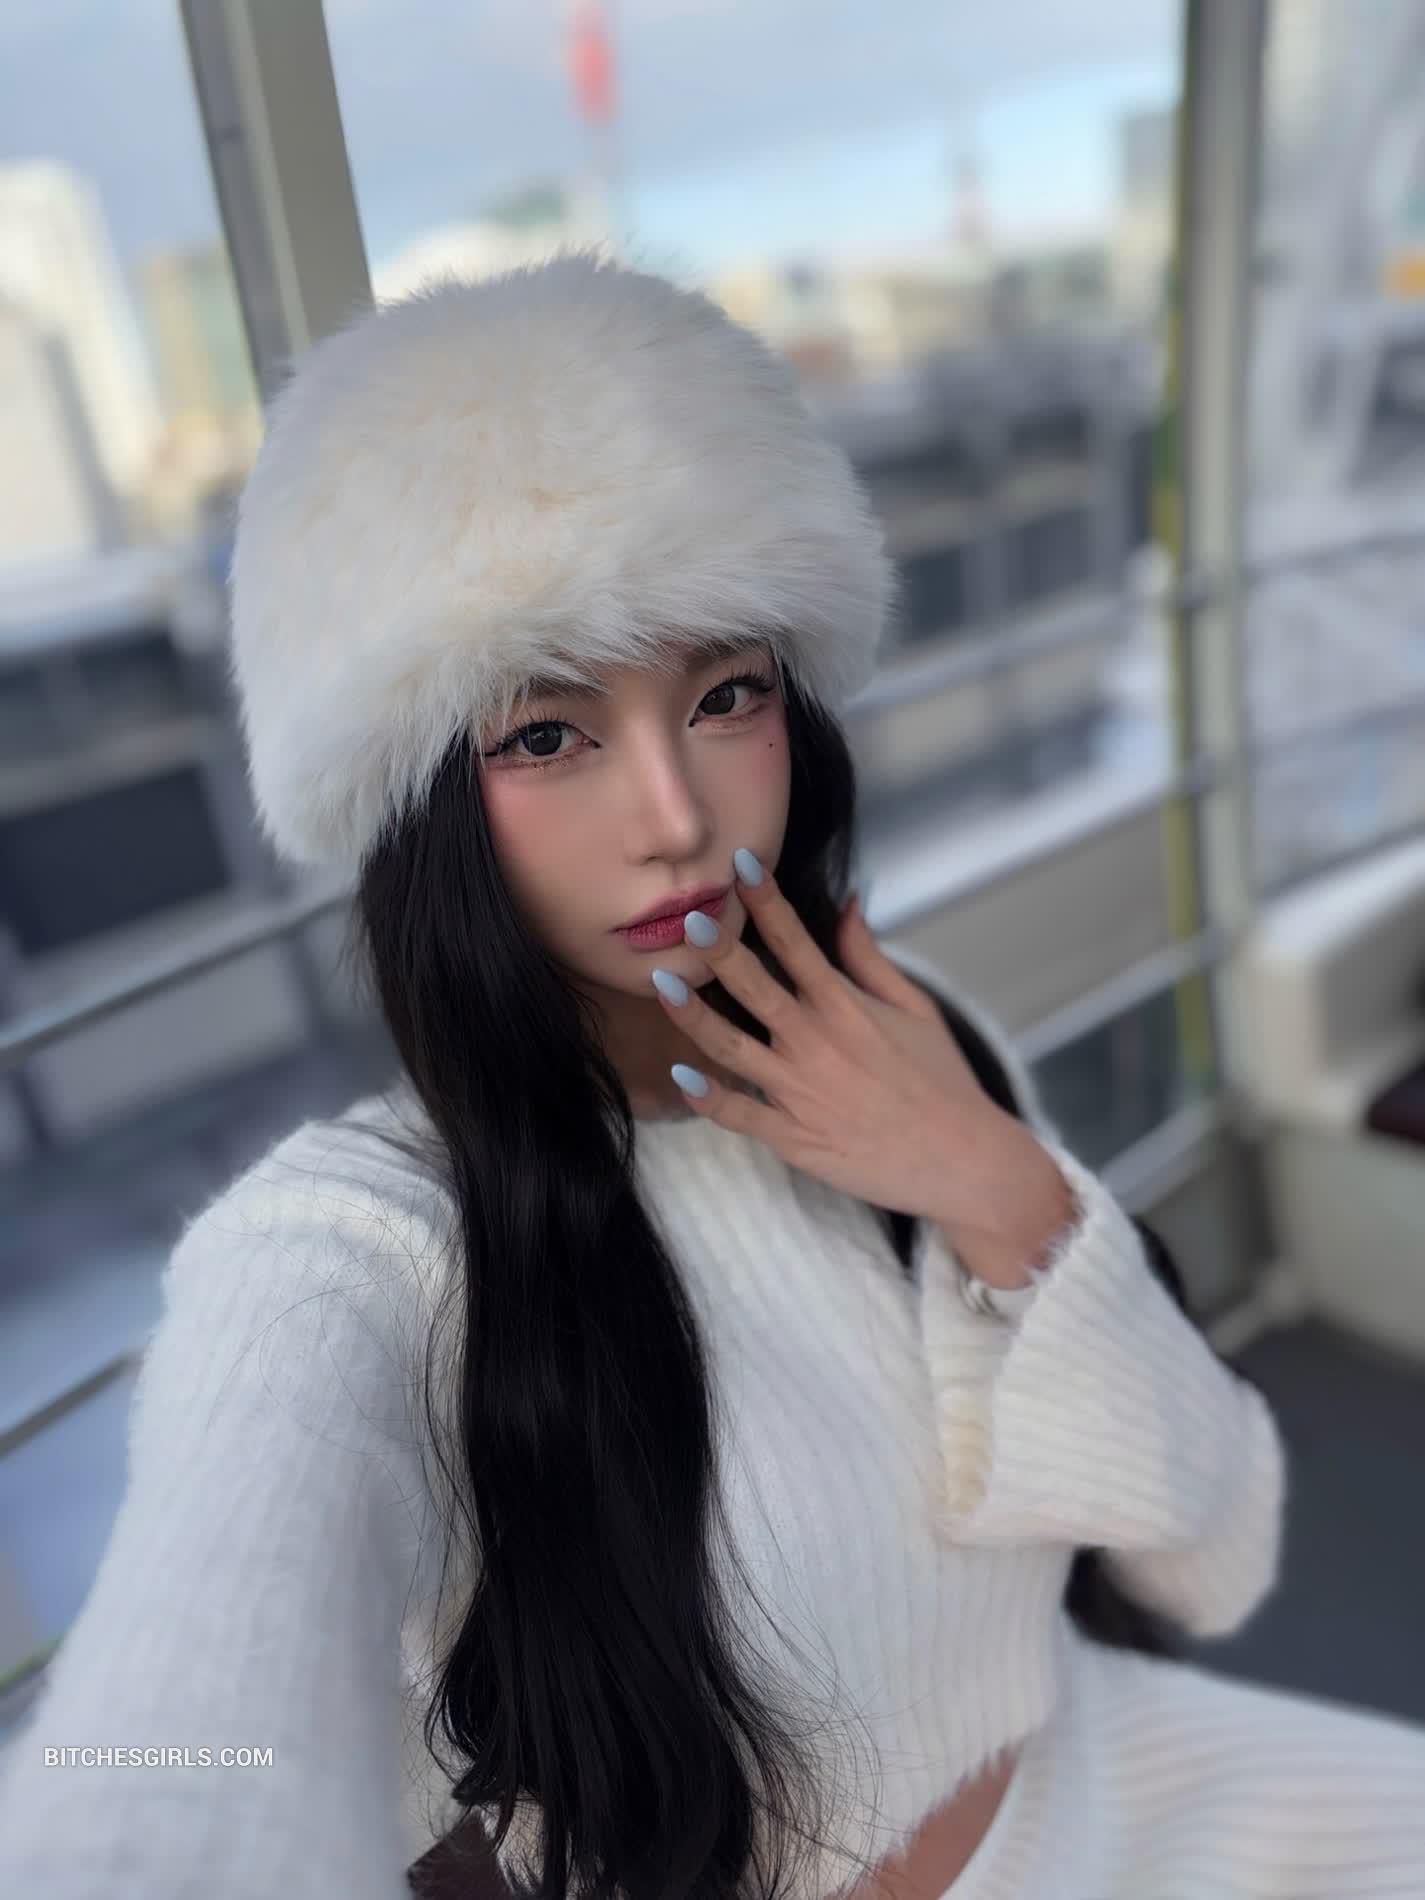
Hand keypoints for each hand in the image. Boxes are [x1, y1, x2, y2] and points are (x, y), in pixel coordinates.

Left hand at [650, 850, 1056, 1255]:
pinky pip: (740, 1115)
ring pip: (732, 1049)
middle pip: (756, 988)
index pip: (797, 943)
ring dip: (694, 1016)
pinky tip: (679, 1077)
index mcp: (847, 1008)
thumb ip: (870, 958)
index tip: (739, 866)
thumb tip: (846, 902)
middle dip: (719, 950)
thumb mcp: (916, 1009)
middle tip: (688, 917)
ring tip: (662, 985)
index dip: (766, 901)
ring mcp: (801, 1092)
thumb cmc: (942, 1081)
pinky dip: (708, 1099)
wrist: (964, 1161)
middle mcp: (818, 1044)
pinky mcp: (793, 1138)